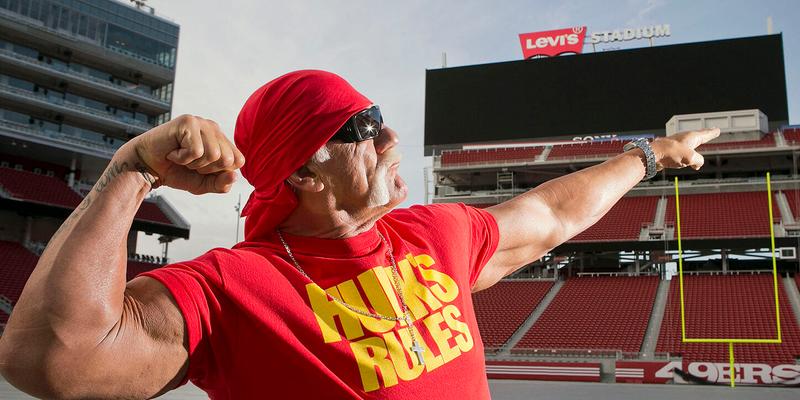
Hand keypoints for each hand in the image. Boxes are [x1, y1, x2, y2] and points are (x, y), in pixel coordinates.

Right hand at [124, 115, 244, 193]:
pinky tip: (174, 152)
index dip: (219, 172)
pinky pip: (196, 151)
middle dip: (207, 169)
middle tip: (190, 163)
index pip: (238, 161)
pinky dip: (182, 158)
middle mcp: (214, 129)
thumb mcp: (203, 184)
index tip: (202, 169)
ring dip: (194, 163)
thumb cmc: (177, 171)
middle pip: (227, 159)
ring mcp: (202, 123)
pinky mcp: (188, 122)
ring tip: (182, 156)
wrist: (148, 166)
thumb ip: (221, 184)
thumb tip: (235, 176)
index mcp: (222, 141)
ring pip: (213, 155)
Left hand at [651, 128, 719, 170]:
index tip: (717, 130)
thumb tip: (698, 164)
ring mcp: (676, 145)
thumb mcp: (691, 157)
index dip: (712, 133)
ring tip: (699, 145)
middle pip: (698, 136)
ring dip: (696, 147)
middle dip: (705, 135)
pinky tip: (686, 162)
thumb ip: (699, 160)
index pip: (705, 134)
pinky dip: (686, 157)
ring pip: (689, 145)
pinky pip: (682, 154)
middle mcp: (684, 139)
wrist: (651, 155)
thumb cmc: (670, 153)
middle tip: (711, 132)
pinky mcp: (669, 152)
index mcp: (691, 137)